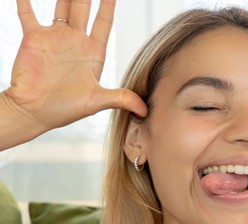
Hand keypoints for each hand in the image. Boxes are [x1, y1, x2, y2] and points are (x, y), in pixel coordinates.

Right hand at [5, 0, 146, 131]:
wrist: (33, 113)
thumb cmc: (65, 109)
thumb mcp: (96, 102)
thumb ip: (121, 99)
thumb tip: (145, 110)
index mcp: (93, 52)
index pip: (104, 22)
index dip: (109, 5)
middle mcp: (76, 41)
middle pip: (84, 8)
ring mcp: (55, 38)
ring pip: (62, 6)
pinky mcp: (34, 38)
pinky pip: (28, 13)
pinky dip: (25, 0)